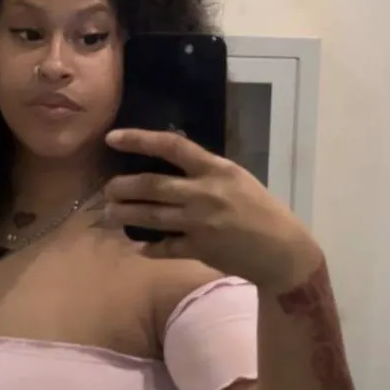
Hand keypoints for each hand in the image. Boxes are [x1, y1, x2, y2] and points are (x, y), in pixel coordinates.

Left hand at [104, 129, 321, 289]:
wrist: (282, 250)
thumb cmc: (263, 210)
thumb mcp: (238, 179)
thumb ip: (207, 172)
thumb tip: (173, 165)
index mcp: (216, 169)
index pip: (171, 146)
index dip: (139, 139)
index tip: (113, 138)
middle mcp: (204, 193)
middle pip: (151, 185)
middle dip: (123, 187)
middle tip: (107, 190)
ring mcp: (199, 223)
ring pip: (151, 217)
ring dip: (125, 215)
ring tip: (110, 214)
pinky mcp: (199, 249)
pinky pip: (165, 247)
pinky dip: (150, 248)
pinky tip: (140, 247)